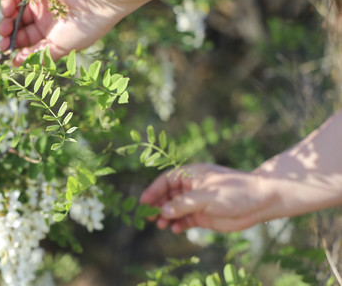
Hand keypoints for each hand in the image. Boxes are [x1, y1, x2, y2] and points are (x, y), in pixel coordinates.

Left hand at [0, 0, 130, 65]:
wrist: (97, 2)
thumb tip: (15, 63)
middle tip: (3, 34)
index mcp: (51, 31)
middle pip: (17, 21)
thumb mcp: (58, 48)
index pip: (26, 38)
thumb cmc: (82, 28)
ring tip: (7, 15)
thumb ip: (36, 55)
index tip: (4, 49)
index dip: (13, 43)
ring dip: (6, 8)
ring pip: (15, 1)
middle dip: (7, 28)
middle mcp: (45, 13)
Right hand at [140, 163, 270, 232]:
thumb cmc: (235, 192)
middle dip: (157, 205)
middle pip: (168, 195)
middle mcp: (192, 187)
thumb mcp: (207, 196)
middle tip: (148, 217)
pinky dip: (178, 224)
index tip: (143, 202)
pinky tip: (174, 230)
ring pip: (175, 208)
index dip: (153, 190)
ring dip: (166, 216)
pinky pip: (185, 219)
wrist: (261, 202)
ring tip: (160, 225)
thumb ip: (184, 203)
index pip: (166, 180)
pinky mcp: (204, 215)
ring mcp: (198, 201)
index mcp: (191, 174)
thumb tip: (163, 210)